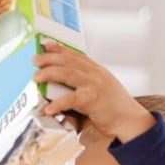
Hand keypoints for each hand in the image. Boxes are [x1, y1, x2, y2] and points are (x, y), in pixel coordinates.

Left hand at [32, 41, 154, 141]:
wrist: (130, 120)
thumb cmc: (113, 108)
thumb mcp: (100, 89)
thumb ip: (85, 85)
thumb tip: (63, 88)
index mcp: (96, 70)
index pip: (75, 55)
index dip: (59, 49)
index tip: (46, 45)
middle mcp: (95, 74)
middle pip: (68, 61)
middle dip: (49, 59)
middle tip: (35, 61)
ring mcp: (95, 85)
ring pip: (68, 73)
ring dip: (49, 74)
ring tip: (36, 78)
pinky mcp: (94, 100)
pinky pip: (71, 99)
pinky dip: (58, 103)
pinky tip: (47, 108)